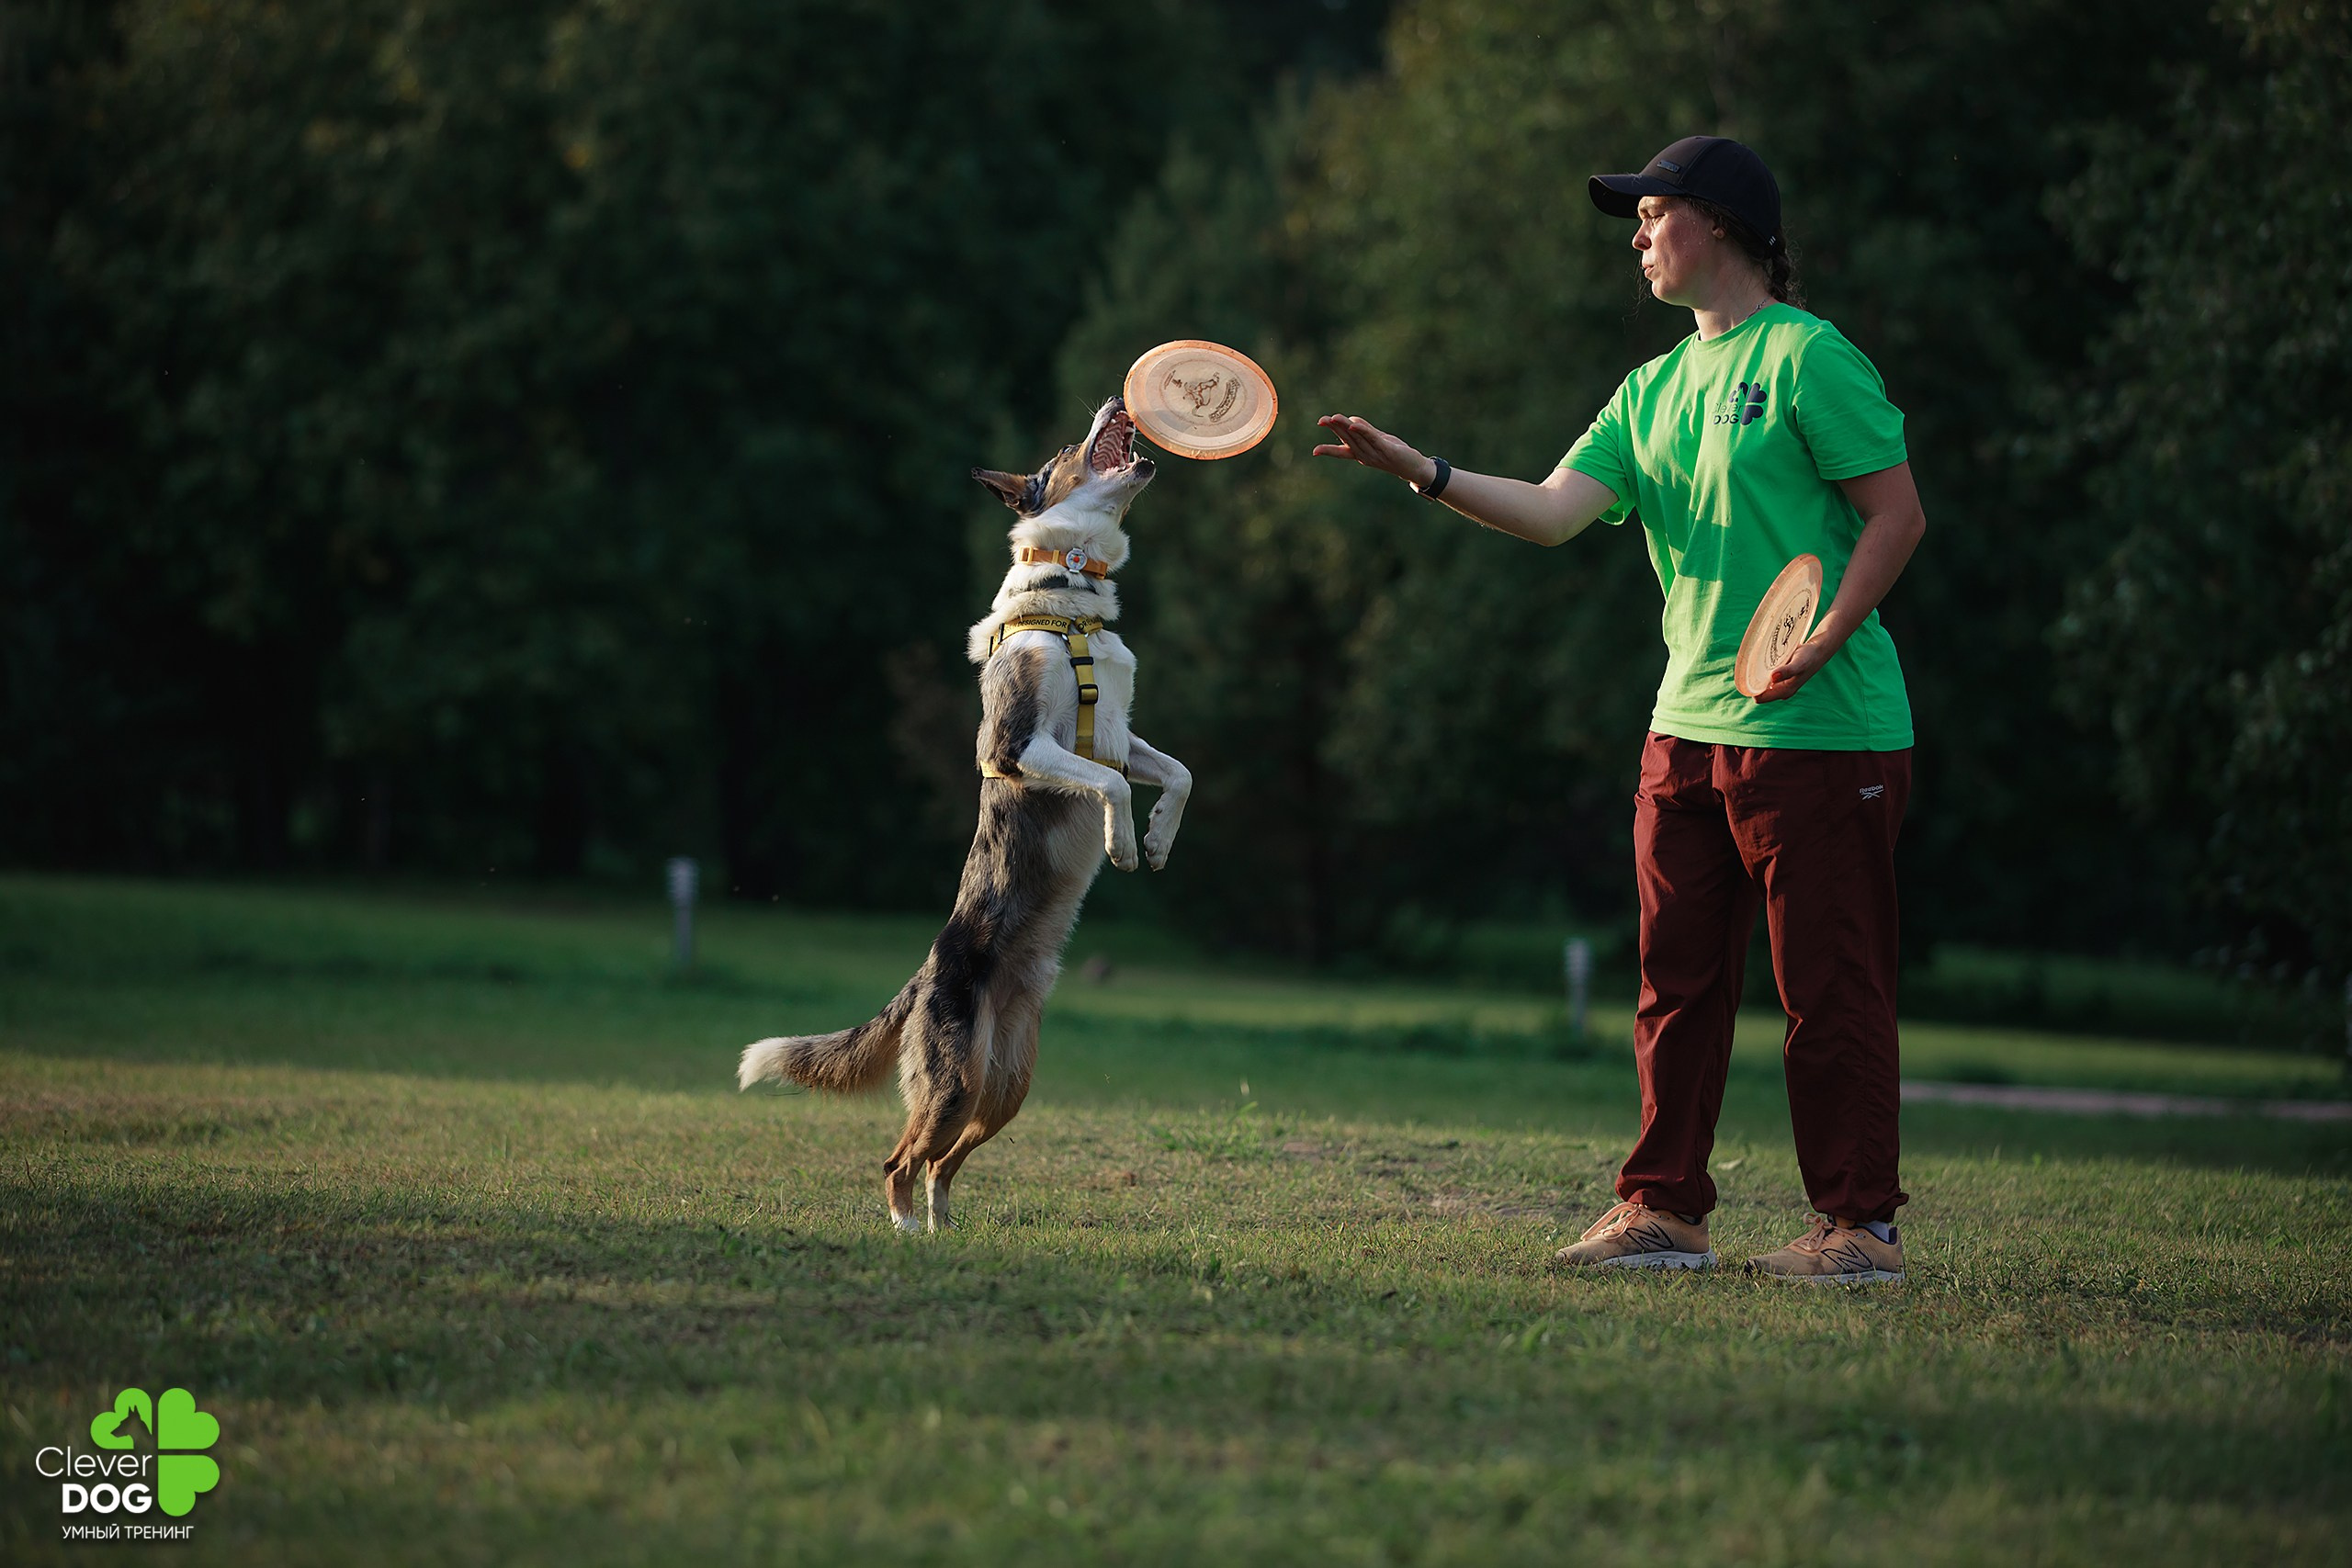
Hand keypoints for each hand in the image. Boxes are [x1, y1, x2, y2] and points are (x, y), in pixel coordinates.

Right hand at [1313, 414, 1435, 486]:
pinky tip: (1353, 424)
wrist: (1415, 467)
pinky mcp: (1387, 449)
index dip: (1328, 451)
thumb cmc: (1395, 453)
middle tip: (1322, 420)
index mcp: (1361, 455)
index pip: (1342, 452)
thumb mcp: (1378, 440)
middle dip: (1334, 429)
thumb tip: (1351, 422)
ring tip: (1333, 418)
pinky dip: (1362, 431)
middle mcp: (1365, 456)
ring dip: (1344, 427)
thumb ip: (1365, 430)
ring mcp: (1376, 454)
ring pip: (1357, 438)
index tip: (1314, 452)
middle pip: (1347, 440)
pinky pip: (1372, 438)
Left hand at [1755, 636, 1834, 701]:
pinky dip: (1762, 672)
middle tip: (1752, 667)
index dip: (1751, 689)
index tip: (1748, 676)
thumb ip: (1787, 671)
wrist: (1819, 649)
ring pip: (1762, 684)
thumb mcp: (1798, 663)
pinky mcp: (1782, 677)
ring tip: (1757, 664)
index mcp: (1784, 692)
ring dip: (1757, 676)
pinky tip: (1763, 663)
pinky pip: (1766, 678)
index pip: (1759, 698)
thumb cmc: (1809, 656)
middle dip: (1753, 682)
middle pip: (1759, 691)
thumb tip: (1773, 678)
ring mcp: (1782, 685)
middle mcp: (1782, 691)